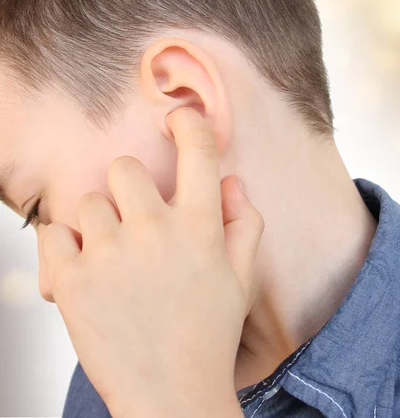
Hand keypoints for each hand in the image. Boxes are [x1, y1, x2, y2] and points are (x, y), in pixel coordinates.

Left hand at [40, 107, 264, 417]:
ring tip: (112, 260)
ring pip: (87, 202)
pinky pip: (52, 234)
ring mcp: (111, 254)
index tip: (177, 119)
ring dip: (97, 225)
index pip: (197, 151)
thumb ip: (244, 223)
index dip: (188, 123)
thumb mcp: (240, 279)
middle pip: (123, 167)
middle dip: (126, 187)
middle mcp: (154, 232)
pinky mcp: (72, 281)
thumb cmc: (207, 335)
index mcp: (199, 228)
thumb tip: (233, 181)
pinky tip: (84, 272)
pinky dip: (63, 248)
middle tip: (133, 219)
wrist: (171, 396)